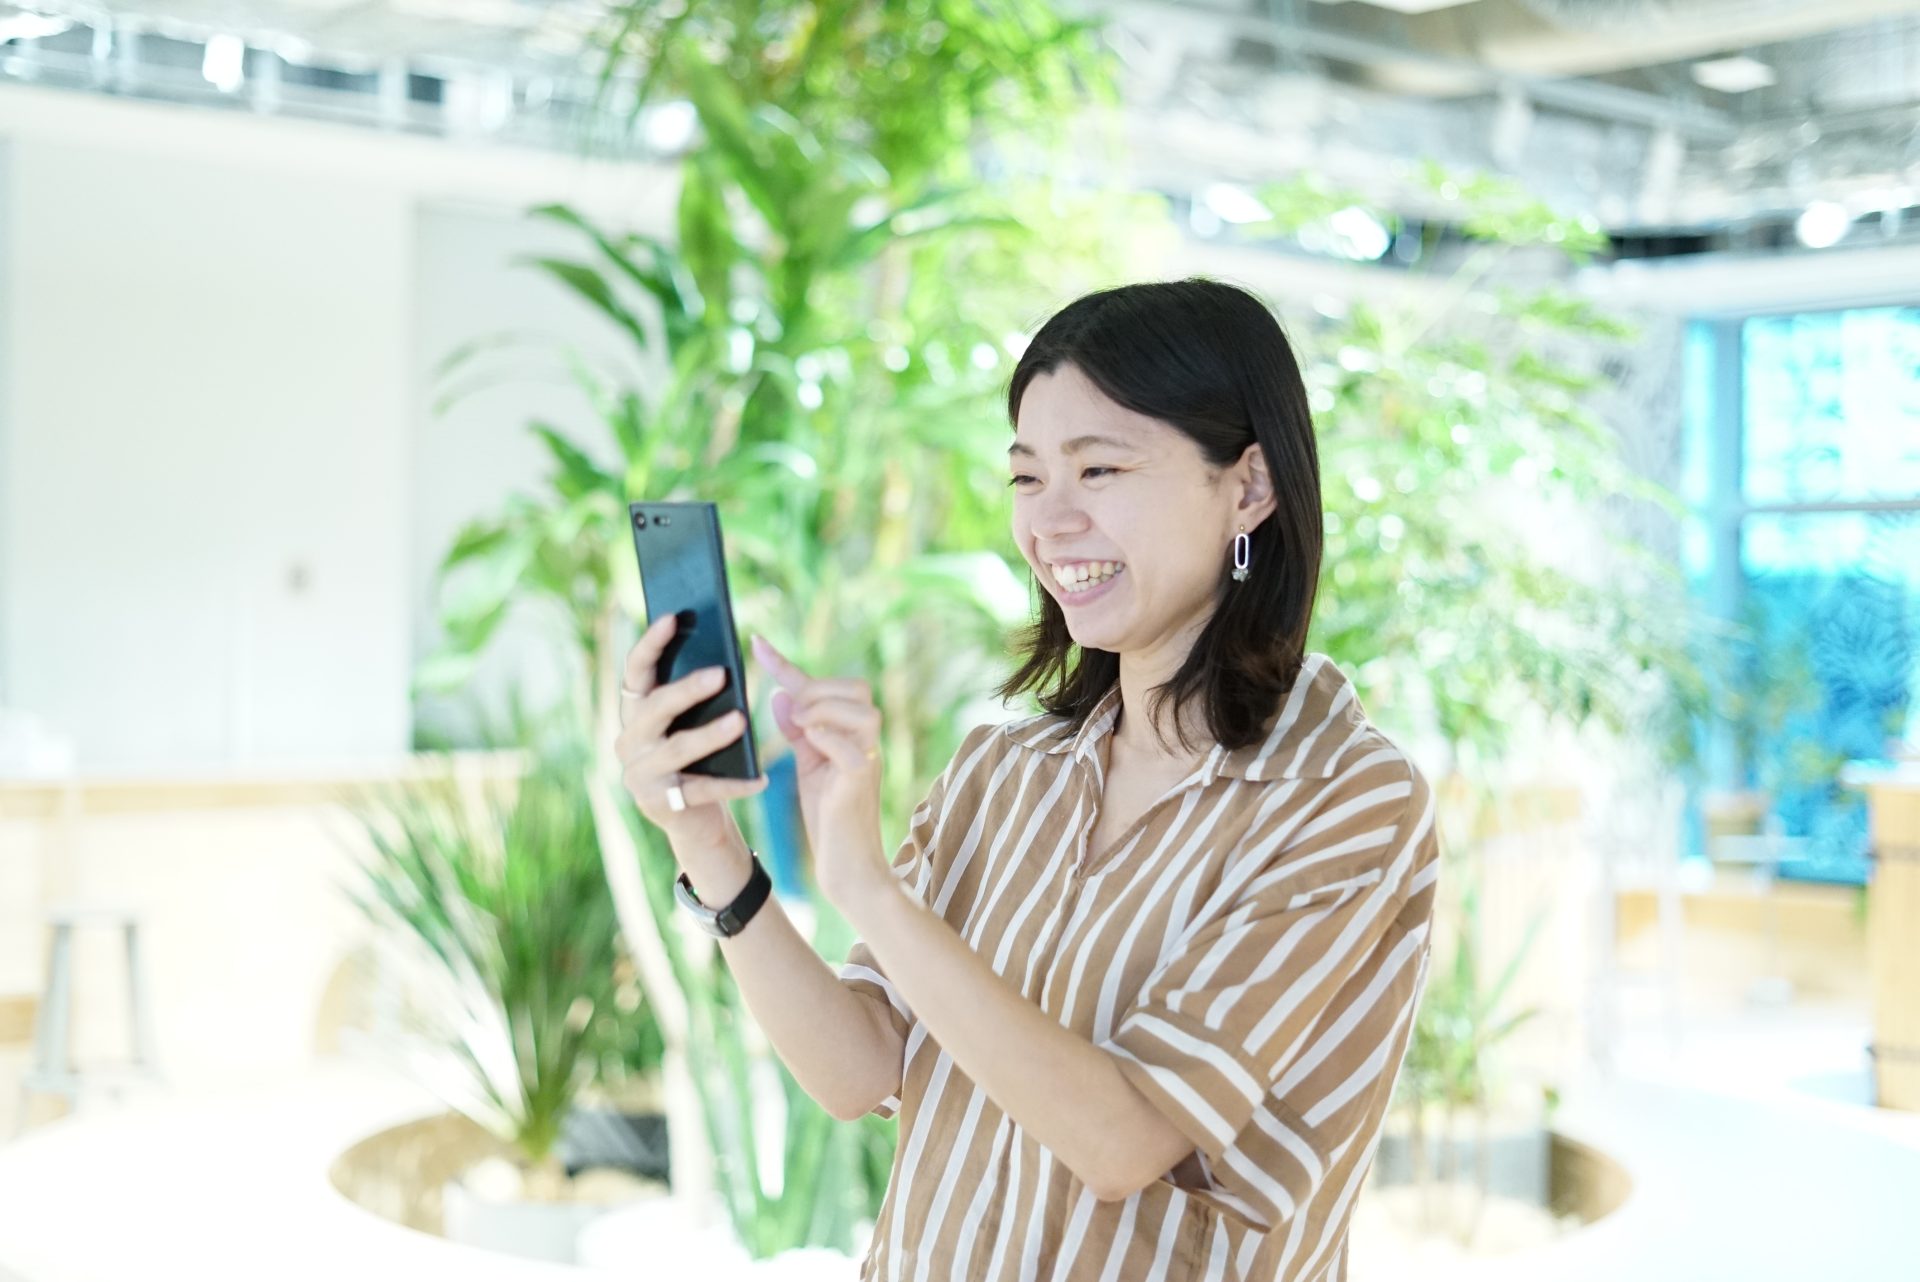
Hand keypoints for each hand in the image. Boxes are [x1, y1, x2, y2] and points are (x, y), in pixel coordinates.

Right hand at [614, 613, 767, 850]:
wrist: (694, 819)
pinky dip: (734, 784)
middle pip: (655, 708)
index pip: (635, 671)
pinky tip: (761, 779)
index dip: (650, 643)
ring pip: (677, 749)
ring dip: (711, 734)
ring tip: (741, 720)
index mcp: (634, 712)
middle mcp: (629, 740)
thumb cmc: (699, 758)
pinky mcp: (660, 804)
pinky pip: (701, 790)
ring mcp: (640, 774)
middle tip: (721, 674)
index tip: (673, 617)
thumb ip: (697, 693)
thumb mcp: (693, 723)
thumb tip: (724, 655)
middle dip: (687, 689)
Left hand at [750, 634, 892, 904]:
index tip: (755, 642)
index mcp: (850, 733)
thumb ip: (799, 730)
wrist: (848, 866)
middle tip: (792, 715)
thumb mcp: (808, 765)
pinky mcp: (862, 782)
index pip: (821, 686)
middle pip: (856, 687)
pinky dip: (828, 736)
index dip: (786, 664)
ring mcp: (868, 760)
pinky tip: (809, 740)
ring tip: (801, 727)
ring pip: (862, 710)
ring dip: (825, 711)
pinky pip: (852, 747)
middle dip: (818, 691)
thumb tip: (781, 694)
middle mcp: (865, 741)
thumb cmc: (830, 817)